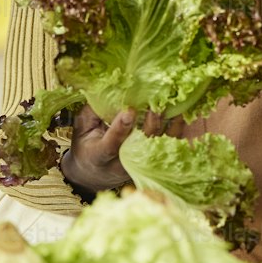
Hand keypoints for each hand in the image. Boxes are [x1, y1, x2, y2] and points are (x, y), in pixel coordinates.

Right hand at [60, 103, 184, 193]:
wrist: (93, 174)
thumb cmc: (86, 146)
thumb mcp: (81, 129)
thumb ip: (92, 111)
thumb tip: (107, 88)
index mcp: (100, 155)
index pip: (111, 144)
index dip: (120, 128)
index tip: (128, 110)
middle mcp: (121, 164)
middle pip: (139, 146)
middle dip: (149, 124)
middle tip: (156, 103)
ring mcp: (138, 166)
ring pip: (157, 148)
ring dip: (167, 127)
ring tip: (173, 105)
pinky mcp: (151, 164)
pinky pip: (167, 148)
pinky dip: (175, 131)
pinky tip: (180, 113)